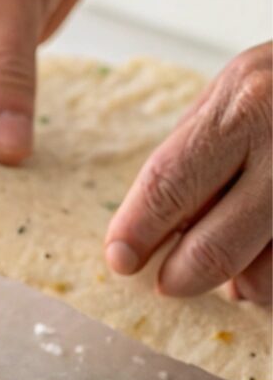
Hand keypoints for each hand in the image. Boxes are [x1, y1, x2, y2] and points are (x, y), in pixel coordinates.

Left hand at [105, 43, 271, 303]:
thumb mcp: (239, 96)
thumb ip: (194, 157)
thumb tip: (151, 234)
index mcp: (245, 107)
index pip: (170, 184)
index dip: (137, 232)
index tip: (121, 260)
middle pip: (214, 247)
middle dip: (181, 277)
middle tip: (171, 281)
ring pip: (264, 278)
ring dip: (242, 283)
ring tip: (240, 261)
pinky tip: (269, 256)